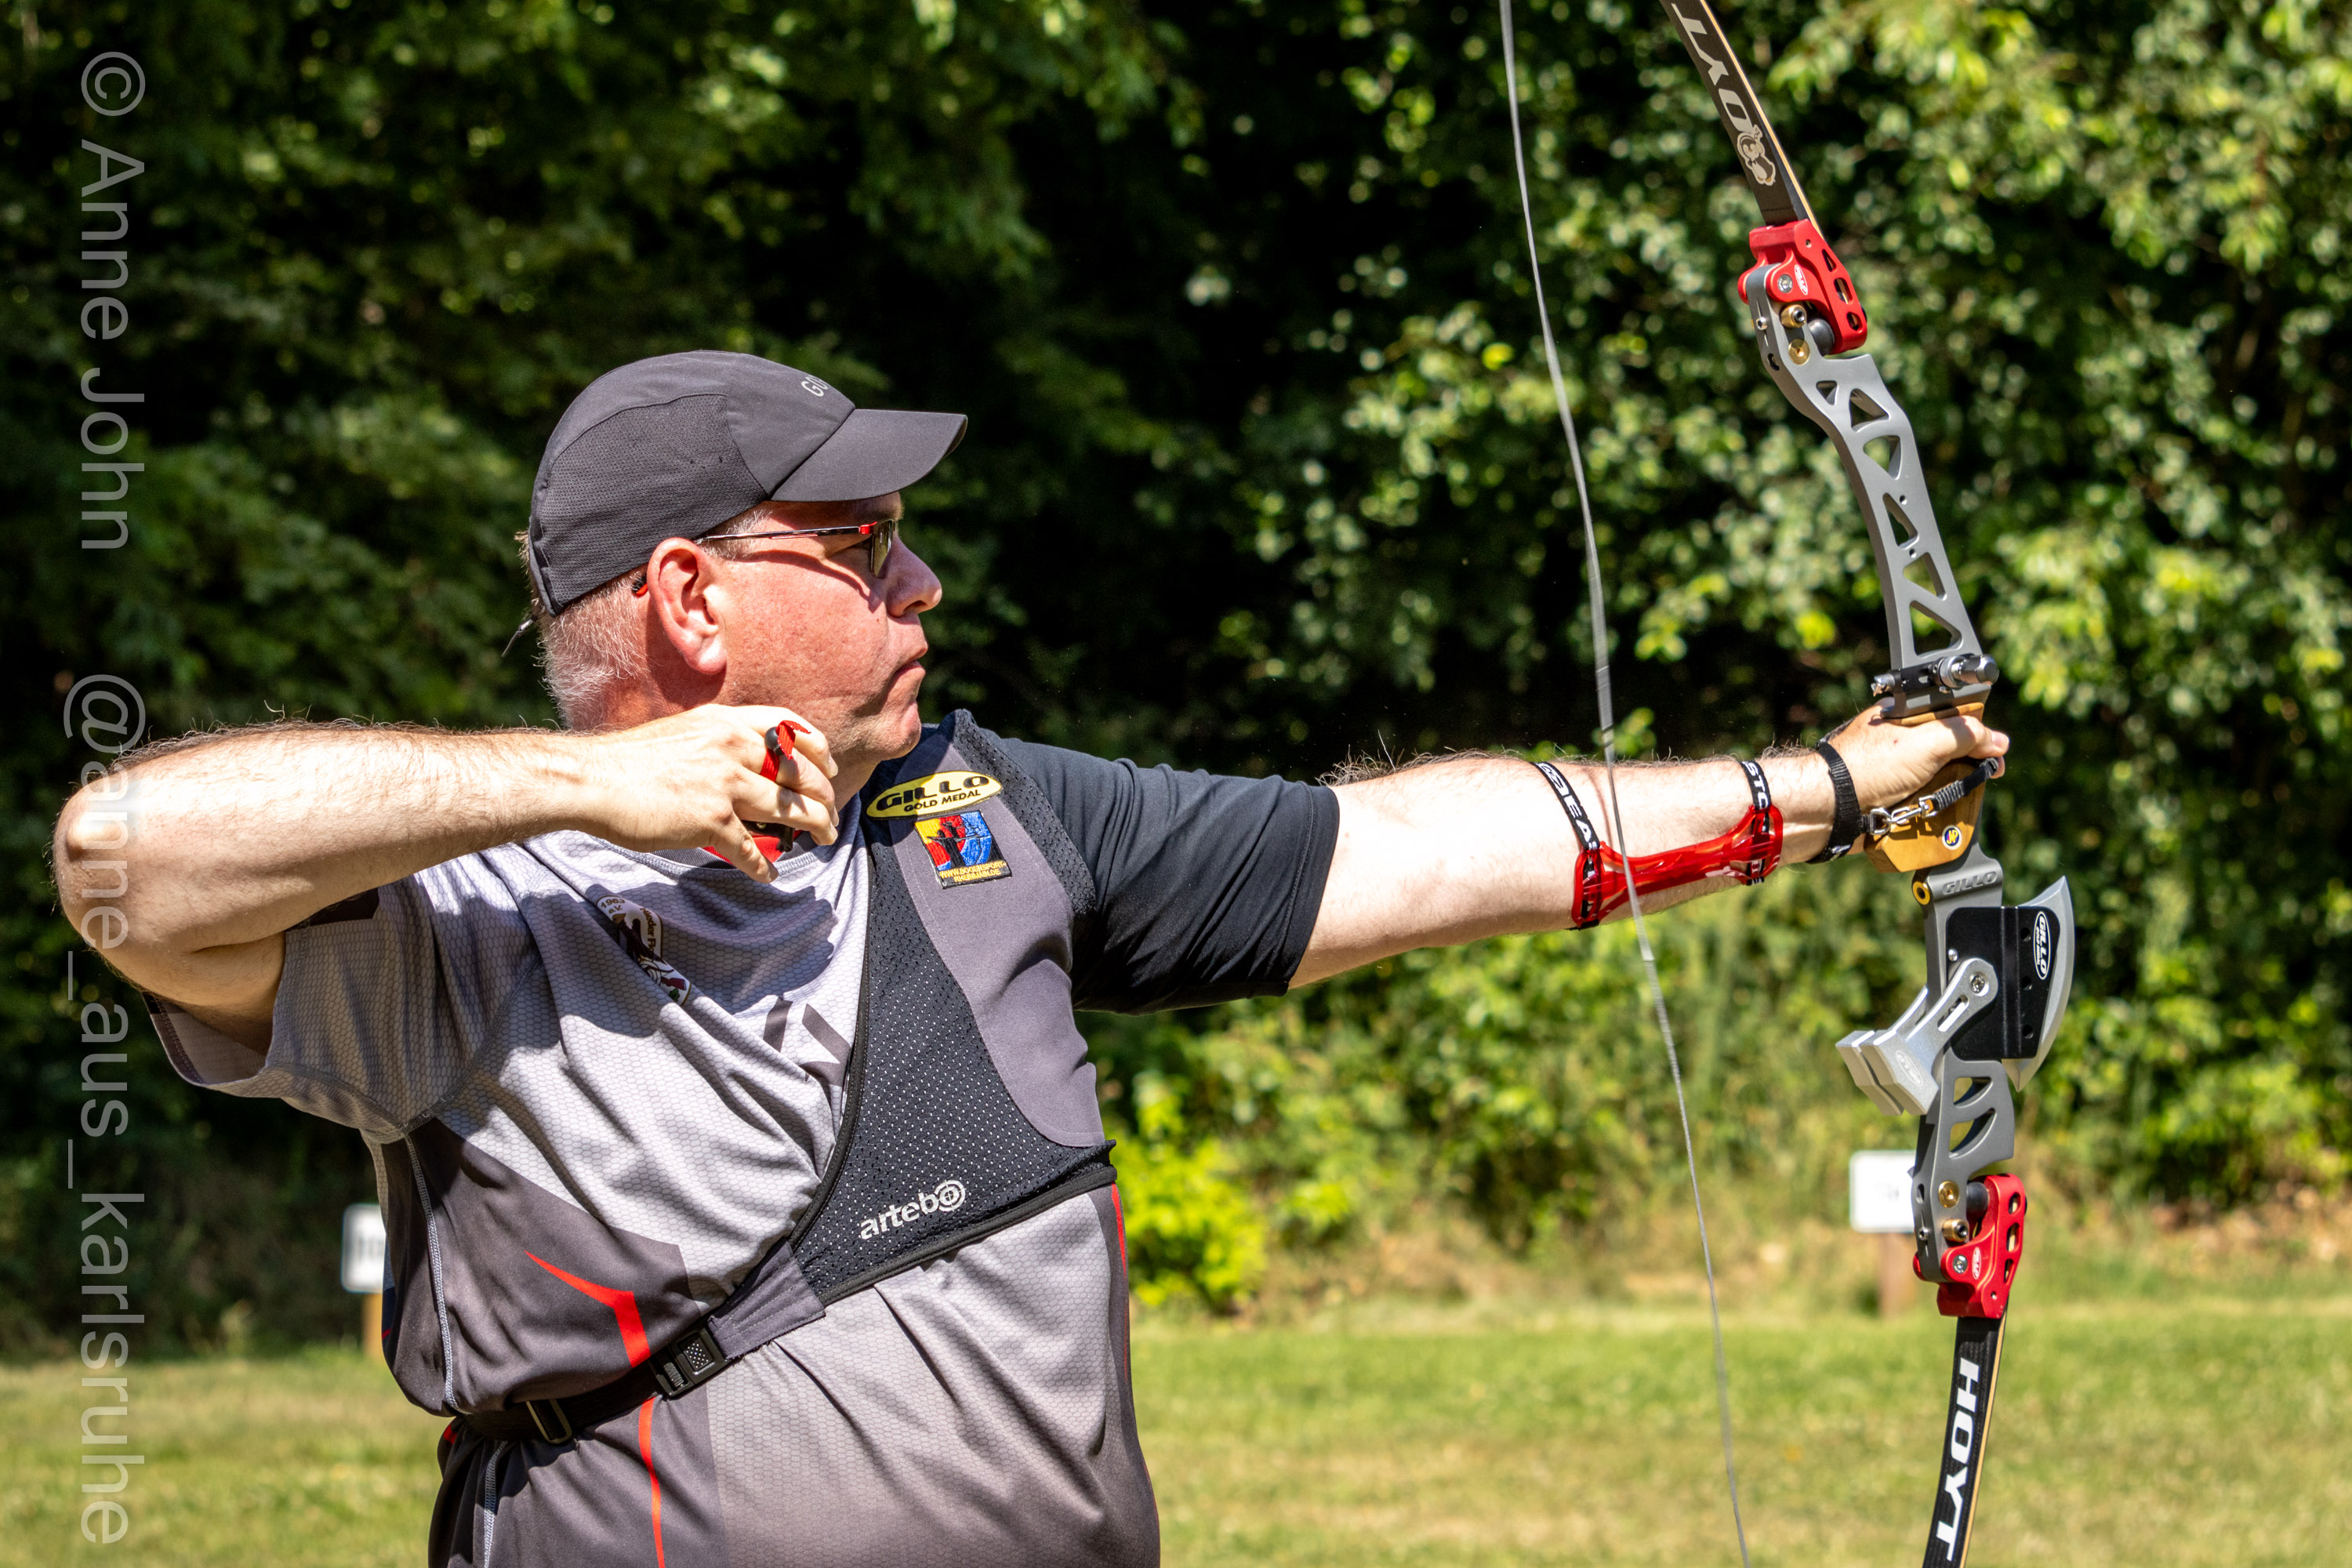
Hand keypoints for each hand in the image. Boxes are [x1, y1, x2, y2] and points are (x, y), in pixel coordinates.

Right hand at [569, 705, 839, 880]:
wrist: (591, 780)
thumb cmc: (627, 761)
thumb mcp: (682, 732)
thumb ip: (716, 741)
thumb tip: (741, 761)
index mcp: (725, 723)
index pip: (789, 726)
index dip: (817, 748)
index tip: (828, 768)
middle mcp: (731, 748)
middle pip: (799, 772)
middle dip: (823, 796)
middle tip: (831, 813)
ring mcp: (724, 784)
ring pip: (789, 808)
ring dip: (815, 827)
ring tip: (823, 838)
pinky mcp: (711, 820)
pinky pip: (751, 849)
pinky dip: (764, 866)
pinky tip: (769, 875)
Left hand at [1825, 704, 2008, 815]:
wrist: (1830, 807)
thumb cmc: (1867, 768)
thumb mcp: (1925, 742)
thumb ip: (1963, 735)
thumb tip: (1997, 740)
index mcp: (1903, 716)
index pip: (1951, 716)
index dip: (1977, 731)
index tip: (1995, 750)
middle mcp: (1900, 741)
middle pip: (1949, 749)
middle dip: (1969, 764)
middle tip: (1986, 775)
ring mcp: (1895, 770)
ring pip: (1940, 777)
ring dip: (1953, 789)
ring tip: (1955, 796)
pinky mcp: (1891, 796)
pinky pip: (1924, 800)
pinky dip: (1935, 807)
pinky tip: (1938, 811)